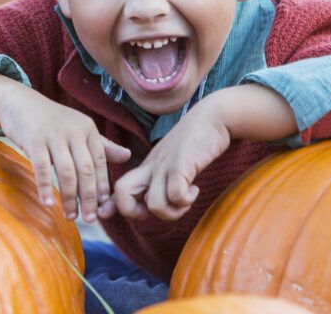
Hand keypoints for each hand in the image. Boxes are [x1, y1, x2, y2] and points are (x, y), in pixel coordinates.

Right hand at [0, 84, 130, 222]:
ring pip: (67, 172)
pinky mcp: (34, 140)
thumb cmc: (52, 120)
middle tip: (89, 219)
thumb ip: (102, 145)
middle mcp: (74, 131)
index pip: (100, 162)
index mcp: (88, 129)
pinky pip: (42, 168)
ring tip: (70, 216)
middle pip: (86, 170)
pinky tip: (47, 203)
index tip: (103, 206)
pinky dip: (46, 187)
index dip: (102, 186)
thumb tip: (128, 156)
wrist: (20, 103)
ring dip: (70, 197)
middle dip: (88, 198)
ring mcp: (54, 135)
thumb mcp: (79, 128)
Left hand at [113, 95, 231, 220]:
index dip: (118, 205)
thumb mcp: (171, 162)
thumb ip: (162, 179)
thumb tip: (158, 203)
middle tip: (163, 208)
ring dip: (173, 211)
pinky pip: (176, 195)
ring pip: (153, 204)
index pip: (119, 188)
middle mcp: (150, 166)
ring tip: (186, 199)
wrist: (212, 118)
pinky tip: (195, 189)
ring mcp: (164, 164)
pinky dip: (187, 200)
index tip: (130, 210)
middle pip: (122, 192)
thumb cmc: (194, 143)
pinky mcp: (181, 164)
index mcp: (145, 167)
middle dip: (135, 212)